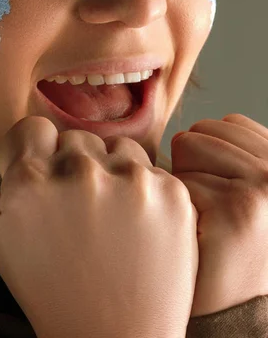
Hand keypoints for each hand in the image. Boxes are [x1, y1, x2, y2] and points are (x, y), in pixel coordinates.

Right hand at [0, 116, 198, 337]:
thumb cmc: (52, 290)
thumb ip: (6, 182)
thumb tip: (27, 151)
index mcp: (29, 182)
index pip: (33, 129)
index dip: (37, 151)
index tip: (46, 171)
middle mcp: (79, 172)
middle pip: (77, 138)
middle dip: (75, 166)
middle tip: (81, 211)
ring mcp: (129, 180)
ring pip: (117, 148)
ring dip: (113, 173)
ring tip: (112, 220)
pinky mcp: (170, 192)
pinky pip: (151, 170)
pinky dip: (145, 193)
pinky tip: (139, 228)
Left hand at [171, 113, 267, 317]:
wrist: (236, 313)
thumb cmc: (231, 248)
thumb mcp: (249, 193)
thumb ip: (237, 156)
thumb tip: (197, 129)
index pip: (228, 123)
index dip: (210, 154)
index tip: (220, 191)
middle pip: (203, 133)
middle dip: (194, 166)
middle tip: (210, 210)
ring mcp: (262, 190)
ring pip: (188, 149)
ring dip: (184, 184)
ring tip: (204, 220)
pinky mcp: (236, 211)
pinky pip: (179, 182)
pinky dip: (177, 208)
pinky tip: (197, 237)